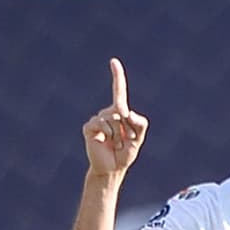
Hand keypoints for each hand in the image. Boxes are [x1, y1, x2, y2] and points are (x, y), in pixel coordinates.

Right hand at [83, 58, 147, 178]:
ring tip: (116, 144)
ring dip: (117, 134)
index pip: (118, 90)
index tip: (113, 61)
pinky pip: (100, 123)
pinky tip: (104, 142)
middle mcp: (108, 113)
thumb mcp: (139, 138)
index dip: (117, 76)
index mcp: (120, 112)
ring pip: (111, 118)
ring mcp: (97, 120)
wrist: (112, 169)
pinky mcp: (89, 128)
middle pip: (120, 109)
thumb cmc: (125, 153)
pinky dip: (107, 134)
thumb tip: (128, 113)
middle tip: (125, 141)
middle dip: (127, 127)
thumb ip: (140, 123)